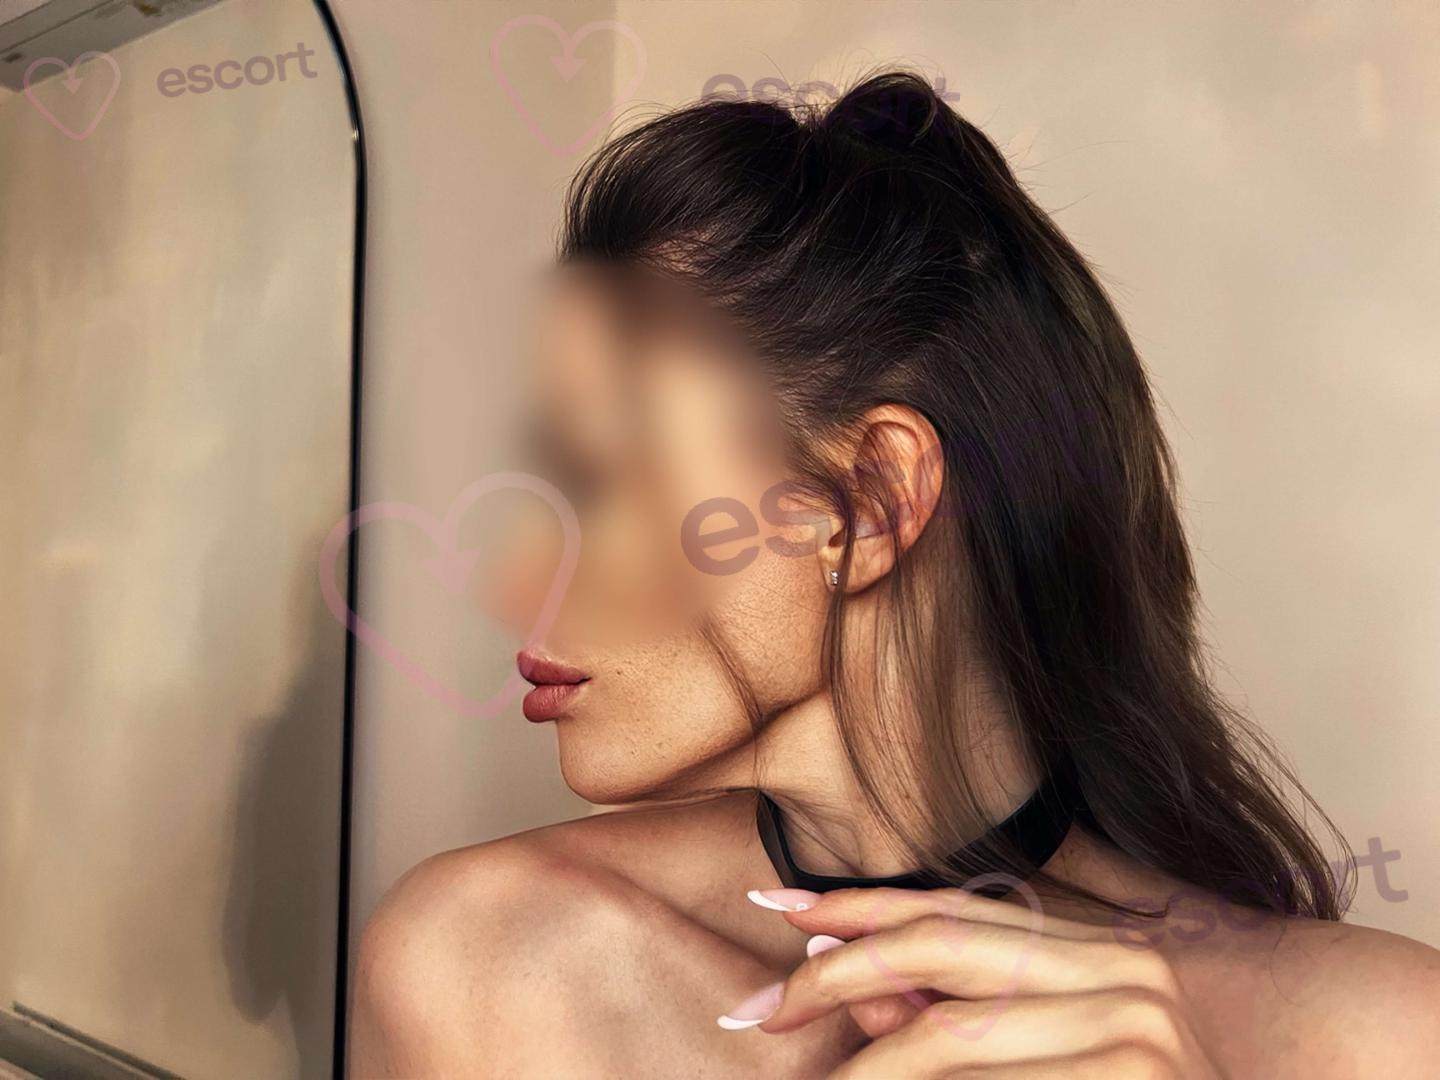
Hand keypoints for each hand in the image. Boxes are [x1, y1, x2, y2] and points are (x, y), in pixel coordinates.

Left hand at [744, 884, 1226, 1078]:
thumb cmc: (1160, 1079)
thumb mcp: (1075, 1033)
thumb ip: (988, 1007)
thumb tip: (877, 997)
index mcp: (1101, 948)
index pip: (954, 910)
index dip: (857, 905)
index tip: (778, 905)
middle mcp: (1119, 974)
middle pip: (939, 952)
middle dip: (835, 975)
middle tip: (756, 1008)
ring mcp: (1130, 1033)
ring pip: (950, 1033)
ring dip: (866, 1063)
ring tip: (807, 1077)